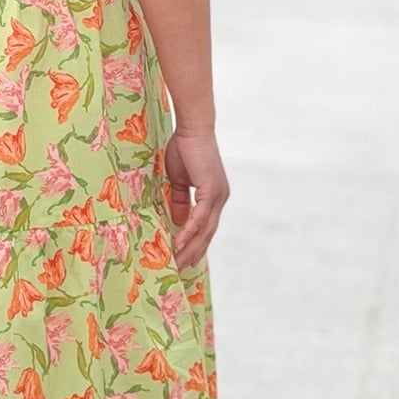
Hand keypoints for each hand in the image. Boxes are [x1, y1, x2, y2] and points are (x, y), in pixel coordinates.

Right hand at [164, 129, 229, 271]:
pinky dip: (189, 232)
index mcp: (214, 196)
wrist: (192, 129)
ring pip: (205, 230)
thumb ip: (180, 201)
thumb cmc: (183, 149)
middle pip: (208, 233)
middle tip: (180, 269)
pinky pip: (199, 218)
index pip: (206, 226)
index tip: (184, 259)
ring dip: (191, 248)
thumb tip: (178, 223)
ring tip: (178, 262)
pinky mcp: (211, 191)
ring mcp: (218, 195)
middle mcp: (220, 198)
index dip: (196, 244)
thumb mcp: (178, 181)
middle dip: (194, 252)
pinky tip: (179, 244)